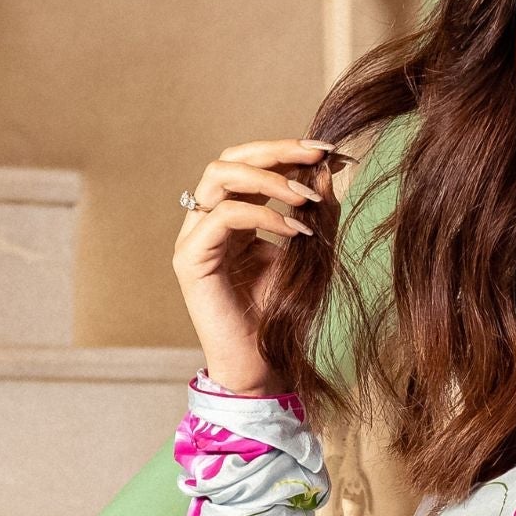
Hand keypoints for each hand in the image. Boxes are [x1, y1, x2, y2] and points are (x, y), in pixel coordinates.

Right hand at [171, 136, 334, 392]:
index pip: (248, 163)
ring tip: (307, 198)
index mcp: (230, 216)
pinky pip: (224, 215)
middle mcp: (206, 221)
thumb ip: (312, 210)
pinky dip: (263, 215)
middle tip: (316, 153)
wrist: (262, 366)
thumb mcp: (305, 251)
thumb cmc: (283, 314)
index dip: (284, 150)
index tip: (325, 149)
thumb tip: (324, 166)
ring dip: (269, 178)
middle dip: (275, 151)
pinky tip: (296, 230)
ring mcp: (193, 238)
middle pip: (229, 159)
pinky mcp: (190, 259)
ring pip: (219, 176)